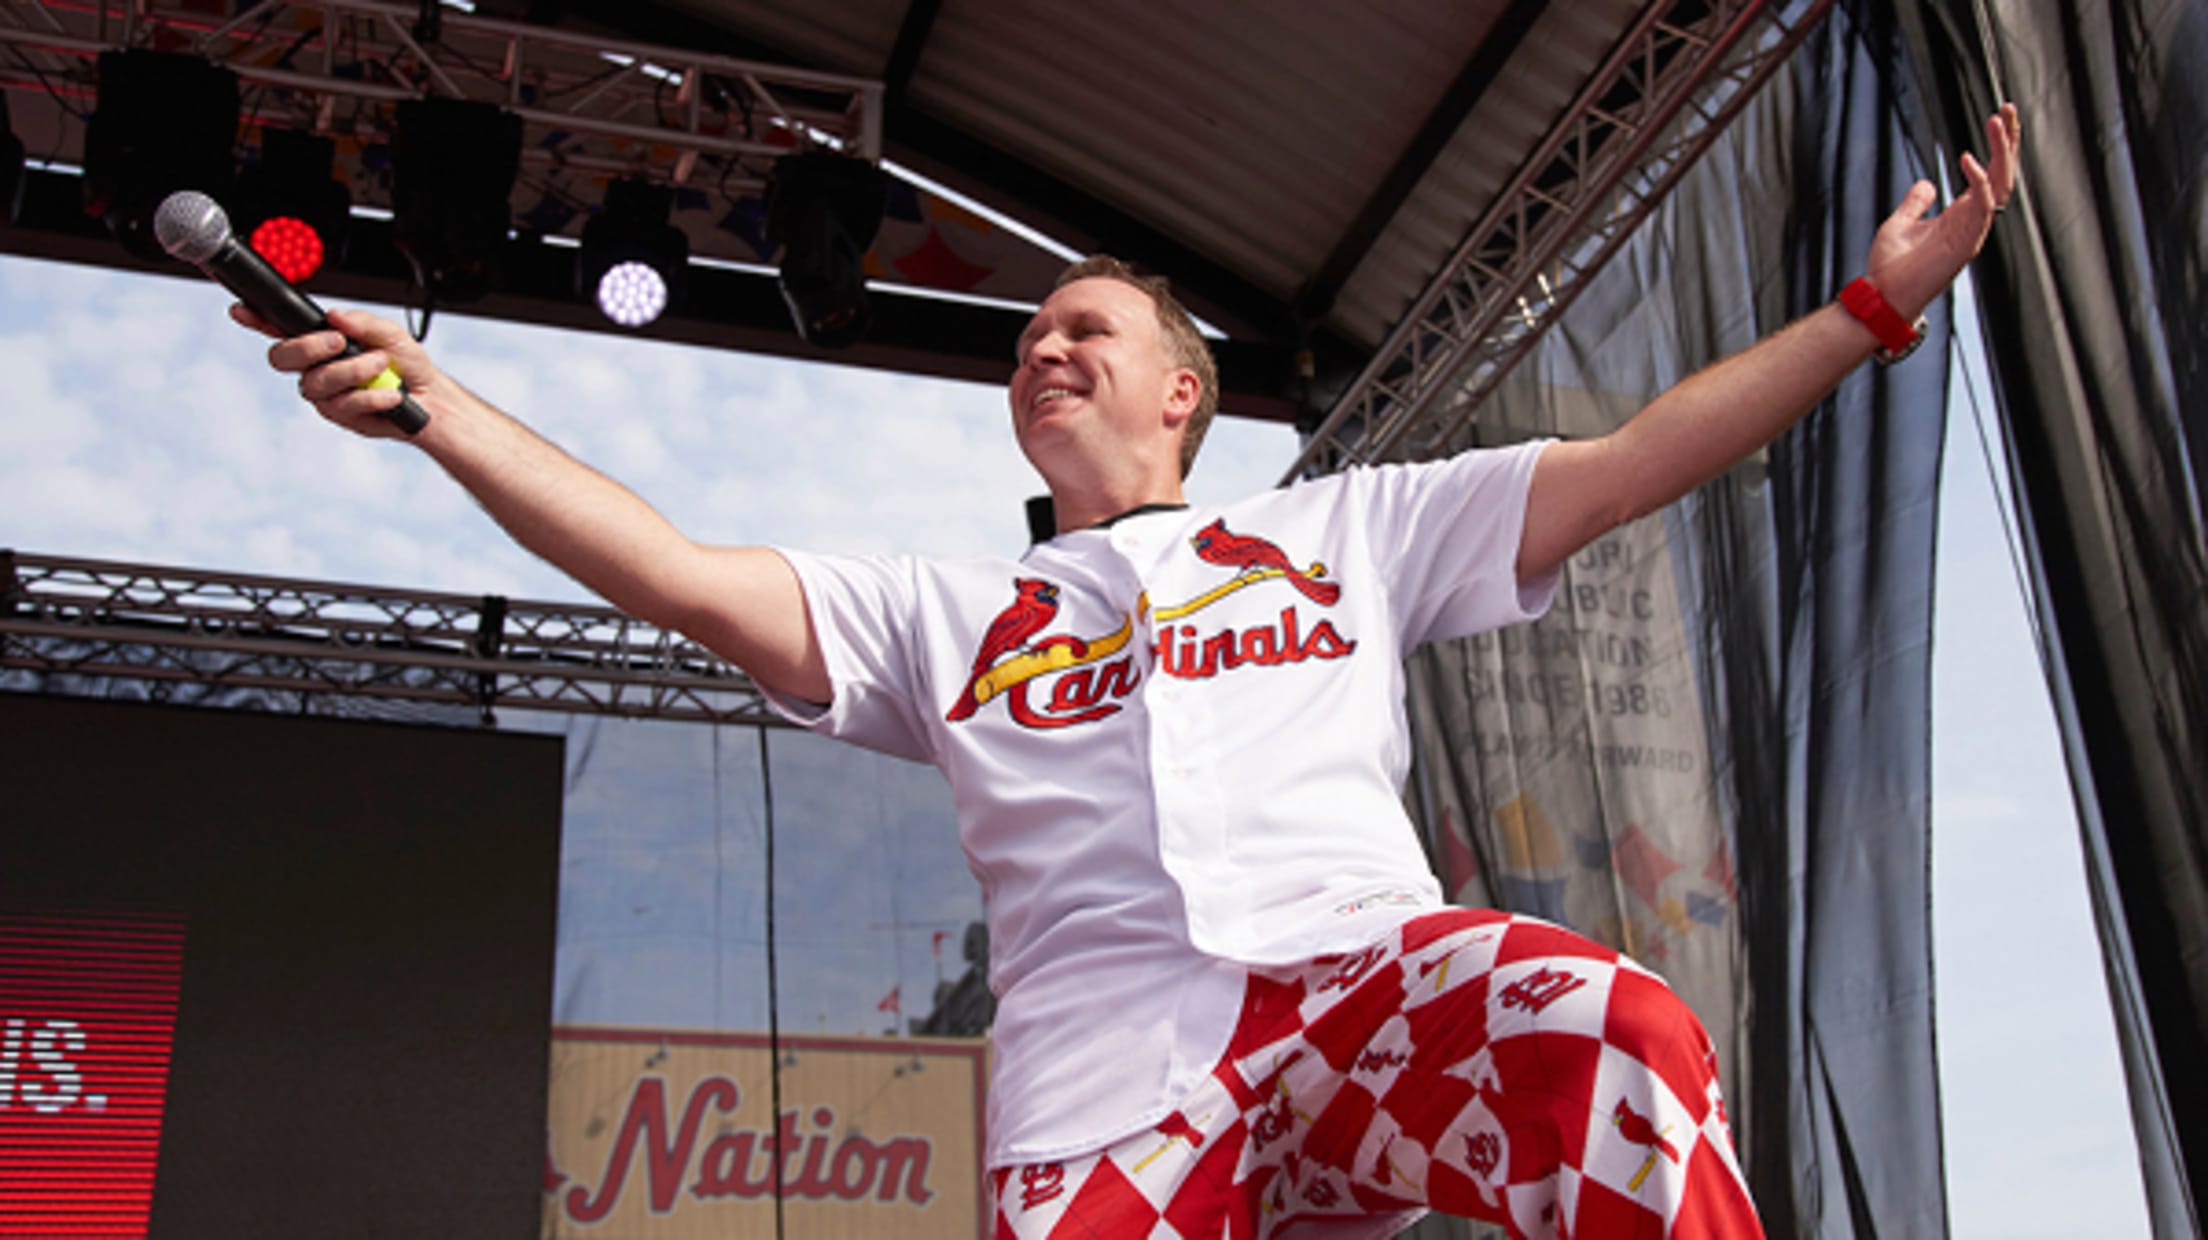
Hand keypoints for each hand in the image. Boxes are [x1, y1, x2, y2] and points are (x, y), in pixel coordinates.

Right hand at [230, 304, 445, 439]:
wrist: (431, 399)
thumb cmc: (406, 363)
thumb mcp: (389, 334)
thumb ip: (363, 323)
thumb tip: (336, 317)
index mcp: (321, 341)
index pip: (280, 328)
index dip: (257, 320)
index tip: (242, 310)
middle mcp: (314, 367)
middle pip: (281, 357)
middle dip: (309, 347)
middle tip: (340, 343)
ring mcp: (324, 393)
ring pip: (317, 382)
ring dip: (353, 371)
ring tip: (381, 366)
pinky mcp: (339, 415)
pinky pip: (344, 405)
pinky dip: (371, 397)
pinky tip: (390, 395)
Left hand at [1865, 103, 2020, 317]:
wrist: (1881, 297)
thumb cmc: (1890, 267)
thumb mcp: (1900, 223)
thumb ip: (1916, 202)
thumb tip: (1927, 184)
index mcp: (1961, 215)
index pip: (1990, 174)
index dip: (1998, 146)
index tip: (2001, 116)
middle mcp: (1972, 221)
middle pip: (2002, 175)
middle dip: (2008, 141)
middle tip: (2008, 109)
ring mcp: (1972, 232)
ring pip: (1999, 186)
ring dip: (2001, 153)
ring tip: (1998, 122)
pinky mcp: (1965, 244)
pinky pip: (1981, 208)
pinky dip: (1978, 182)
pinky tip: (1969, 159)